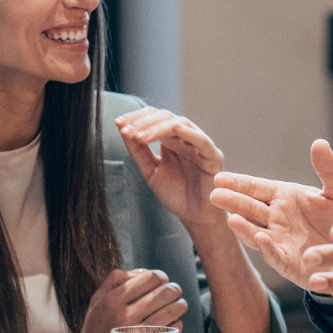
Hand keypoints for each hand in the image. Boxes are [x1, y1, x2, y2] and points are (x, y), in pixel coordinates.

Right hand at [65, 268, 188, 332]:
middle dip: (174, 290)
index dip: (162, 277)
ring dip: (180, 305)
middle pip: (165, 292)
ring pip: (172, 310)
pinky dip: (177, 324)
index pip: (150, 278)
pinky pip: (172, 330)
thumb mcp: (97, 300)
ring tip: (178, 306)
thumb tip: (142, 272)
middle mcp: (125, 315)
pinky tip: (172, 323)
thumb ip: (116, 280)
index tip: (162, 282)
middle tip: (174, 293)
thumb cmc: (95, 331)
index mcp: (113, 300)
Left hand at [117, 107, 226, 230]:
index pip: (153, 117)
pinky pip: (202, 141)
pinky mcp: (213, 157)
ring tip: (141, 135)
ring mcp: (199, 145)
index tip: (119, 123)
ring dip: (159, 127)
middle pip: (165, 117)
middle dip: (144, 122)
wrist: (193, 216)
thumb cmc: (176, 193)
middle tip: (128, 130)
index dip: (136, 117)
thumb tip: (121, 127)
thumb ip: (138, 150)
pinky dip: (189, 133)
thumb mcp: (150, 170)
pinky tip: (175, 129)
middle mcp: (184, 138)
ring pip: (181, 124)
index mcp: (170, 139)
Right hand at [210, 139, 332, 289]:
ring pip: (255, 232)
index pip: (256, 188)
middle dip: (232, 202)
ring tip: (231, 219)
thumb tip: (319, 142)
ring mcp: (279, 241)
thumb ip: (328, 169)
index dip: (238, 183)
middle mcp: (276, 218)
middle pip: (249, 208)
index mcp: (284, 197)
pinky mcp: (288, 262)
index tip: (219, 178)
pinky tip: (260, 239)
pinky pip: (275, 255)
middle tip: (214, 195)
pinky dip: (267, 248)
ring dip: (243, 228)